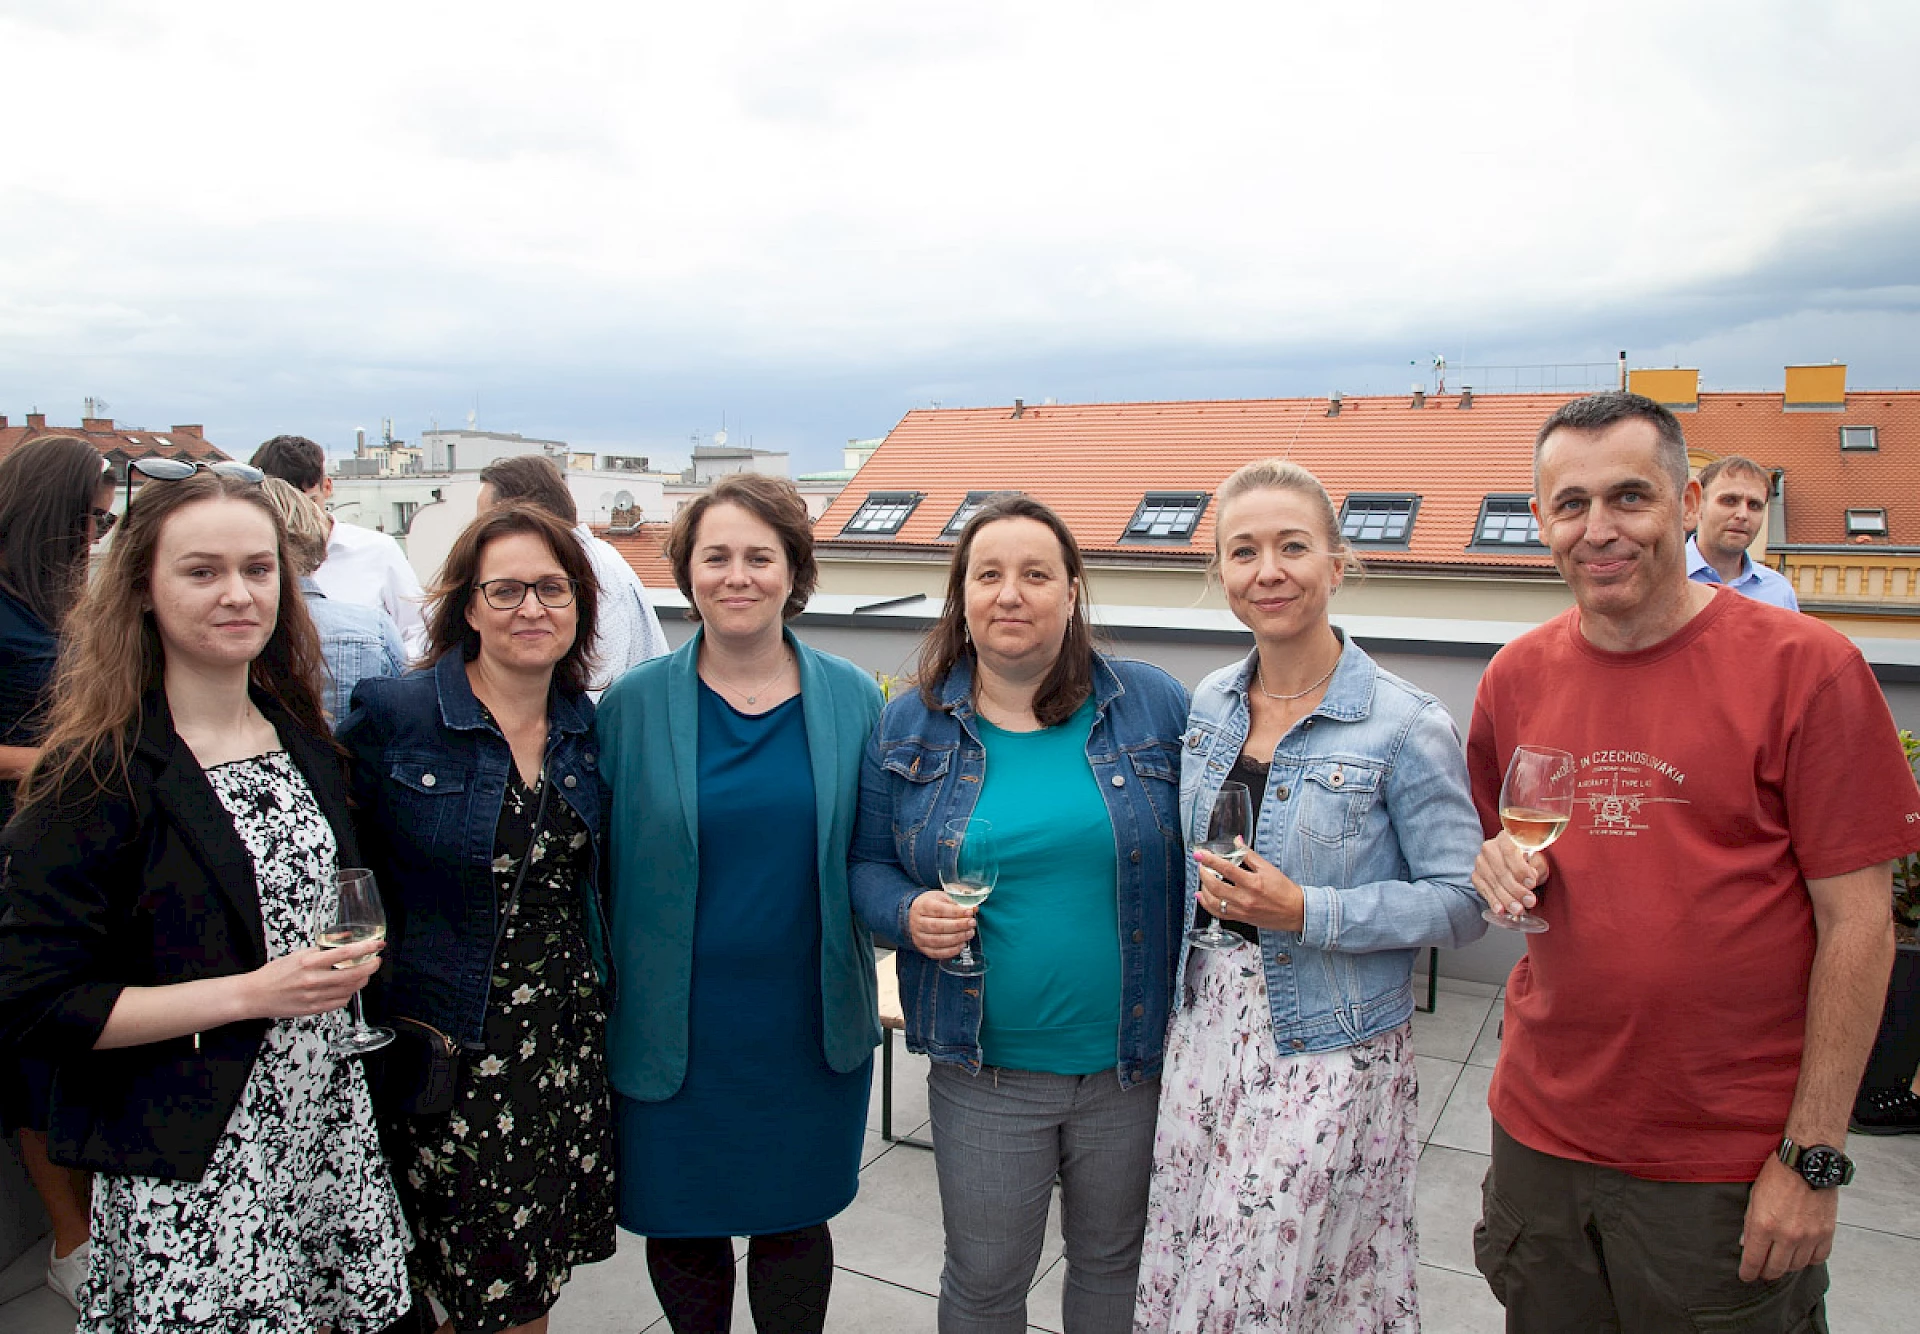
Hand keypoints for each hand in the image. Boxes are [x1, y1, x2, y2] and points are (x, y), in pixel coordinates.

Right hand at [244, 944, 383, 1019]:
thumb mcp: (298, 954)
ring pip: (350, 989)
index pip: (345, 953)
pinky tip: (346, 987)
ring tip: (363, 973)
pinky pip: (340, 1002)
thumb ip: (323, 948)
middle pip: (353, 974)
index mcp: (309, 962)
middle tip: (375, 961)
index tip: (377, 945)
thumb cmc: (275, 973)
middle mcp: (313, 980)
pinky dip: (348, 994)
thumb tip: (346, 939)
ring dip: (362, 980)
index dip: (366, 948)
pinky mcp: (314, 1010)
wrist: (255, 995)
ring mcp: (314, 997)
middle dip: (371, 967)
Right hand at [908, 891, 975, 960]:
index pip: (939, 910)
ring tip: (969, 933)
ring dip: (957, 938)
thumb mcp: (943, 897)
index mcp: (923, 906)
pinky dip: (950, 951)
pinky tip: (961, 945)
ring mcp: (919, 936)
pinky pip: (936, 953)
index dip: (956, 912)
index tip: (969, 912)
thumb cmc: (932, 904)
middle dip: (958, 926)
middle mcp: (918, 922)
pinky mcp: (922, 947)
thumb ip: (958, 902)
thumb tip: (974, 909)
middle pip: (938, 926)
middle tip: (971, 923)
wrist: (917, 914)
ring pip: (938, 941)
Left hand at [1193, 844, 1304, 933]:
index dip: (1210, 860)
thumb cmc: (1284, 890)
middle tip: (1201, 865)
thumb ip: (1249, 854)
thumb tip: (1237, 841)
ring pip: (1214, 901)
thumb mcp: (1268, 868)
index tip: (1200, 854)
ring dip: (1203, 888)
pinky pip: (1219, 913)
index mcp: (1253, 883)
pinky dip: (1207, 904)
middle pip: (1215, 885)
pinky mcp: (1241, 918)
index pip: (1226, 869)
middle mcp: (1245, 898)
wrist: (1296, 911)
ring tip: (1203, 878)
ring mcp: (1242, 910)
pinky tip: (1202, 896)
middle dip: (1203, 873)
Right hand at [1473, 833, 1548, 920]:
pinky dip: (1493, 901)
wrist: (1514, 864)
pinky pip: (1484, 890)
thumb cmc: (1529, 861)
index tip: (1531, 883)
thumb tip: (1530, 877)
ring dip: (1506, 899)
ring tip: (1518, 909)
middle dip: (1517, 889)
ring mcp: (1480, 862)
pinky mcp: (1476, 876)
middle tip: (1529, 901)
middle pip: (1501, 871)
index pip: (1510, 852)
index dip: (1520, 869)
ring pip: (1493, 883)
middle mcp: (1489, 848)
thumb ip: (1536, 865)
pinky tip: (1501, 910)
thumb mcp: (1538, 860)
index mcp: (1506, 837)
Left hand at [1739, 1155, 1837, 1281]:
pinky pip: (1818, 1258)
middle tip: (1762, 1271)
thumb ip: (1750, 1224)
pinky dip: (1809, 1259)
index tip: (1746, 1276)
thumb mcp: (1753, 1198)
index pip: (1753, 1261)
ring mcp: (1809, 1237)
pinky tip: (1802, 1254)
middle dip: (1765, 1273)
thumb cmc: (1777, 1175)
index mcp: (1764, 1226)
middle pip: (1775, 1269)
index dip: (1748, 1272)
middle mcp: (1787, 1236)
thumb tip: (1746, 1244)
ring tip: (1780, 1261)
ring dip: (1786, 1266)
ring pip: (1796, 1266)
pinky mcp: (1826, 1234)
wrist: (1806, 1162)